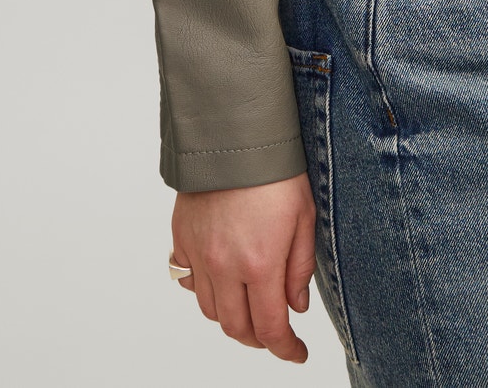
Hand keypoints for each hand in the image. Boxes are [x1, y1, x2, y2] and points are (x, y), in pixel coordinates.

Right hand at [170, 173, 317, 361]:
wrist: (233, 134)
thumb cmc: (274, 171)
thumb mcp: (304, 216)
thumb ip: (300, 267)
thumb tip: (296, 306)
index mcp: (260, 263)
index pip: (271, 328)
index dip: (286, 349)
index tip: (297, 352)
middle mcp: (225, 266)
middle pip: (236, 328)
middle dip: (258, 339)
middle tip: (275, 332)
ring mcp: (199, 255)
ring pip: (211, 310)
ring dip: (232, 317)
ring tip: (250, 305)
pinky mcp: (182, 240)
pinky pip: (190, 282)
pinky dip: (207, 291)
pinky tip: (223, 281)